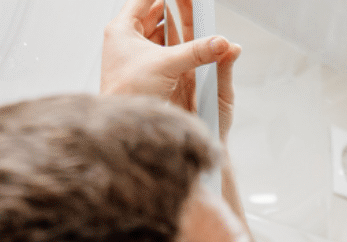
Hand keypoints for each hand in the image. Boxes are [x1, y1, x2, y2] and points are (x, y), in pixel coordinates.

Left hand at [101, 0, 240, 140]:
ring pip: (156, 34)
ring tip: (189, 22)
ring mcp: (132, 56)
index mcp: (122, 28)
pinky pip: (159, 52)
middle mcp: (125, 39)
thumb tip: (224, 44)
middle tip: (188, 5)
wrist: (124, 125)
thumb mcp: (169, 65)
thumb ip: (197, 52)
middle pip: (151, 15)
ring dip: (173, 28)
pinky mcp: (142, 72)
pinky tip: (183, 48)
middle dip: (171, 10)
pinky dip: (172, 47)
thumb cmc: (131, 92)